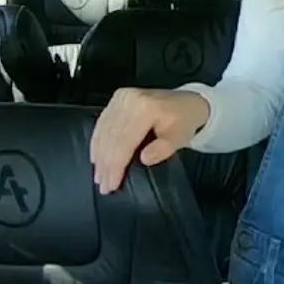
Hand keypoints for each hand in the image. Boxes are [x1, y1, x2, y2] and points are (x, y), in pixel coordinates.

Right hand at [89, 88, 210, 193]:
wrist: (187, 101)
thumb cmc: (183, 122)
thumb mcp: (180, 138)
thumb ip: (163, 149)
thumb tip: (144, 158)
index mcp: (145, 108)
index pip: (125, 141)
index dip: (116, 166)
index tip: (112, 185)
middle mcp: (129, 99)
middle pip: (112, 137)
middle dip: (106, 165)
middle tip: (103, 186)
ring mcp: (122, 97)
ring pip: (104, 131)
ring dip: (99, 156)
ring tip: (98, 177)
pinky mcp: (118, 97)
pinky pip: (103, 122)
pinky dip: (98, 142)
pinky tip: (96, 157)